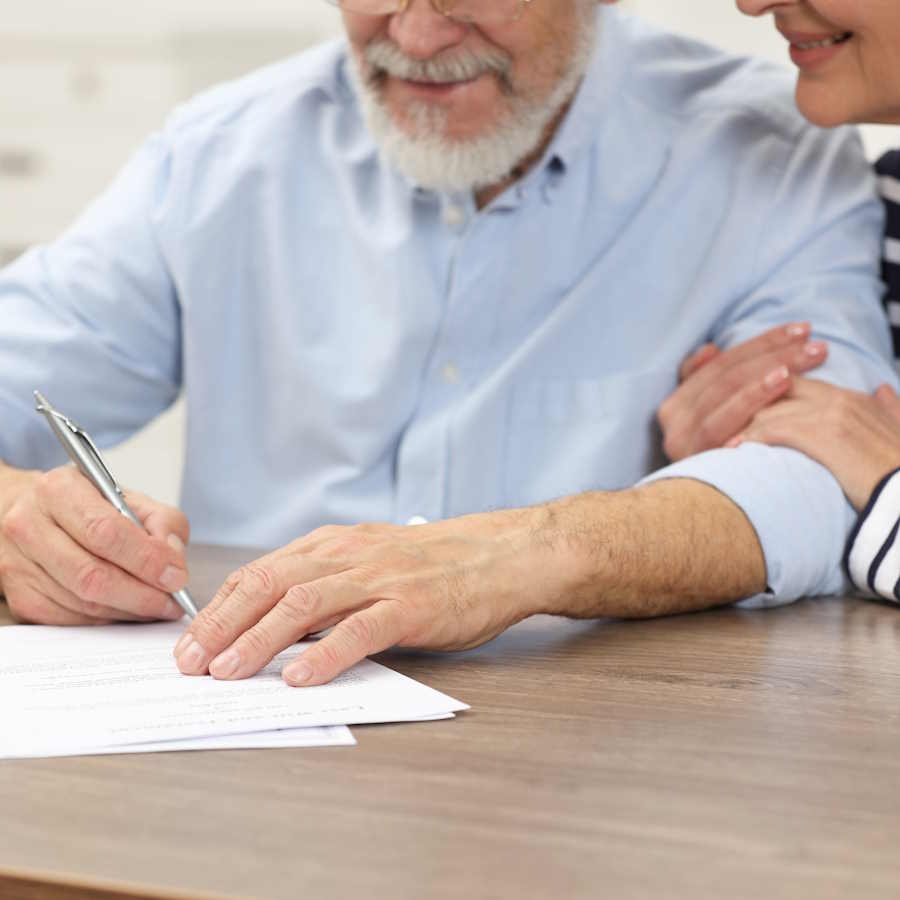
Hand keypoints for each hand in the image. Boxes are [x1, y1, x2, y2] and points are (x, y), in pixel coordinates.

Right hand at [0, 464, 190, 623]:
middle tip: (172, 602)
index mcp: (60, 490)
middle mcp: (30, 525)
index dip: (146, 559)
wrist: (34, 514)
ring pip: (83, 603)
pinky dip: (108, 619)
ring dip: (129, 610)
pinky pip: (71, 619)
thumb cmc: (87, 506)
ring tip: (157, 606)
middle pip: (92, 575)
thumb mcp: (131, 498)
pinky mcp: (20, 596)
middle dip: (142, 594)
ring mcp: (18, 564)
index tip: (176, 576)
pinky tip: (127, 609)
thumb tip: (173, 560)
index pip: (106, 531)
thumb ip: (162, 522)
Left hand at [173, 508, 554, 685]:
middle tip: (189, 663)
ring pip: (303, 604)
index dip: (219, 607)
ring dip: (257, 640)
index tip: (190, 640)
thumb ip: (326, 583)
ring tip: (226, 672)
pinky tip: (298, 678)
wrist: (498, 554)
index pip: (260, 572)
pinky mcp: (411, 606)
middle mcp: (347, 555)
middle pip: (269, 585)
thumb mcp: (369, 560)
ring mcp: (379, 579)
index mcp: (332, 545)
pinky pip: (360, 629)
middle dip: (221, 624)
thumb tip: (274, 625)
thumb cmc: (434, 564)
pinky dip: (325, 654)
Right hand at [658, 322, 827, 460]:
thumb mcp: (703, 419)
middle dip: (771, 354)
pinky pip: (724, 421)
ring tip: (802, 361)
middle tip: (814, 344)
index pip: (721, 363)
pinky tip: (783, 385)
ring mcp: (681, 441)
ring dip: (766, 371)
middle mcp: (672, 422)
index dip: (761, 343)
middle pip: (725, 375)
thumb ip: (701, 383)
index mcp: (674, 406)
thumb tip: (709, 349)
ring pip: (723, 393)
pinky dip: (753, 399)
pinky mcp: (694, 458)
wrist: (689, 523)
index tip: (800, 330)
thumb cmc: (714, 465)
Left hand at [728, 379, 899, 510]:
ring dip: (741, 426)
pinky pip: (772, 430)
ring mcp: (830, 414)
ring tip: (720, 443)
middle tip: (720, 426)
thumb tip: (882, 389)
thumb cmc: (899, 472)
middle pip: (776, 391)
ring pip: (769, 410)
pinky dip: (749, 439)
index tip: (743, 414)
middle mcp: (838, 399)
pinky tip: (733, 451)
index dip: (767, 398)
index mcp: (852, 398)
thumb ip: (888, 408)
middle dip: (745, 407)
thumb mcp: (899, 429)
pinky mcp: (822, 435)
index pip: (795, 384)